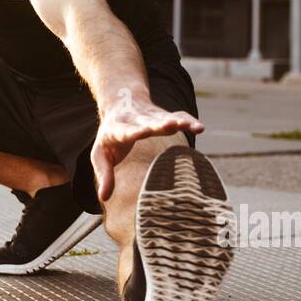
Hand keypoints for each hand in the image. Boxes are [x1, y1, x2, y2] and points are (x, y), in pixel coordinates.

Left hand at [89, 99, 203, 203]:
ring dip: (178, 121)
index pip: (127, 131)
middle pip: (149, 123)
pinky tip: (200, 127)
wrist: (120, 103)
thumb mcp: (100, 155)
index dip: (136, 132)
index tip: (145, 132)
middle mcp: (136, 120)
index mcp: (117, 129)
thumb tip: (103, 197)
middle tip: (171, 125)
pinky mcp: (163, 115)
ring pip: (165, 118)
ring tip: (192, 126)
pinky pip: (178, 116)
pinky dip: (188, 121)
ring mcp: (151, 116)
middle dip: (159, 125)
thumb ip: (103, 175)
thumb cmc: (110, 137)